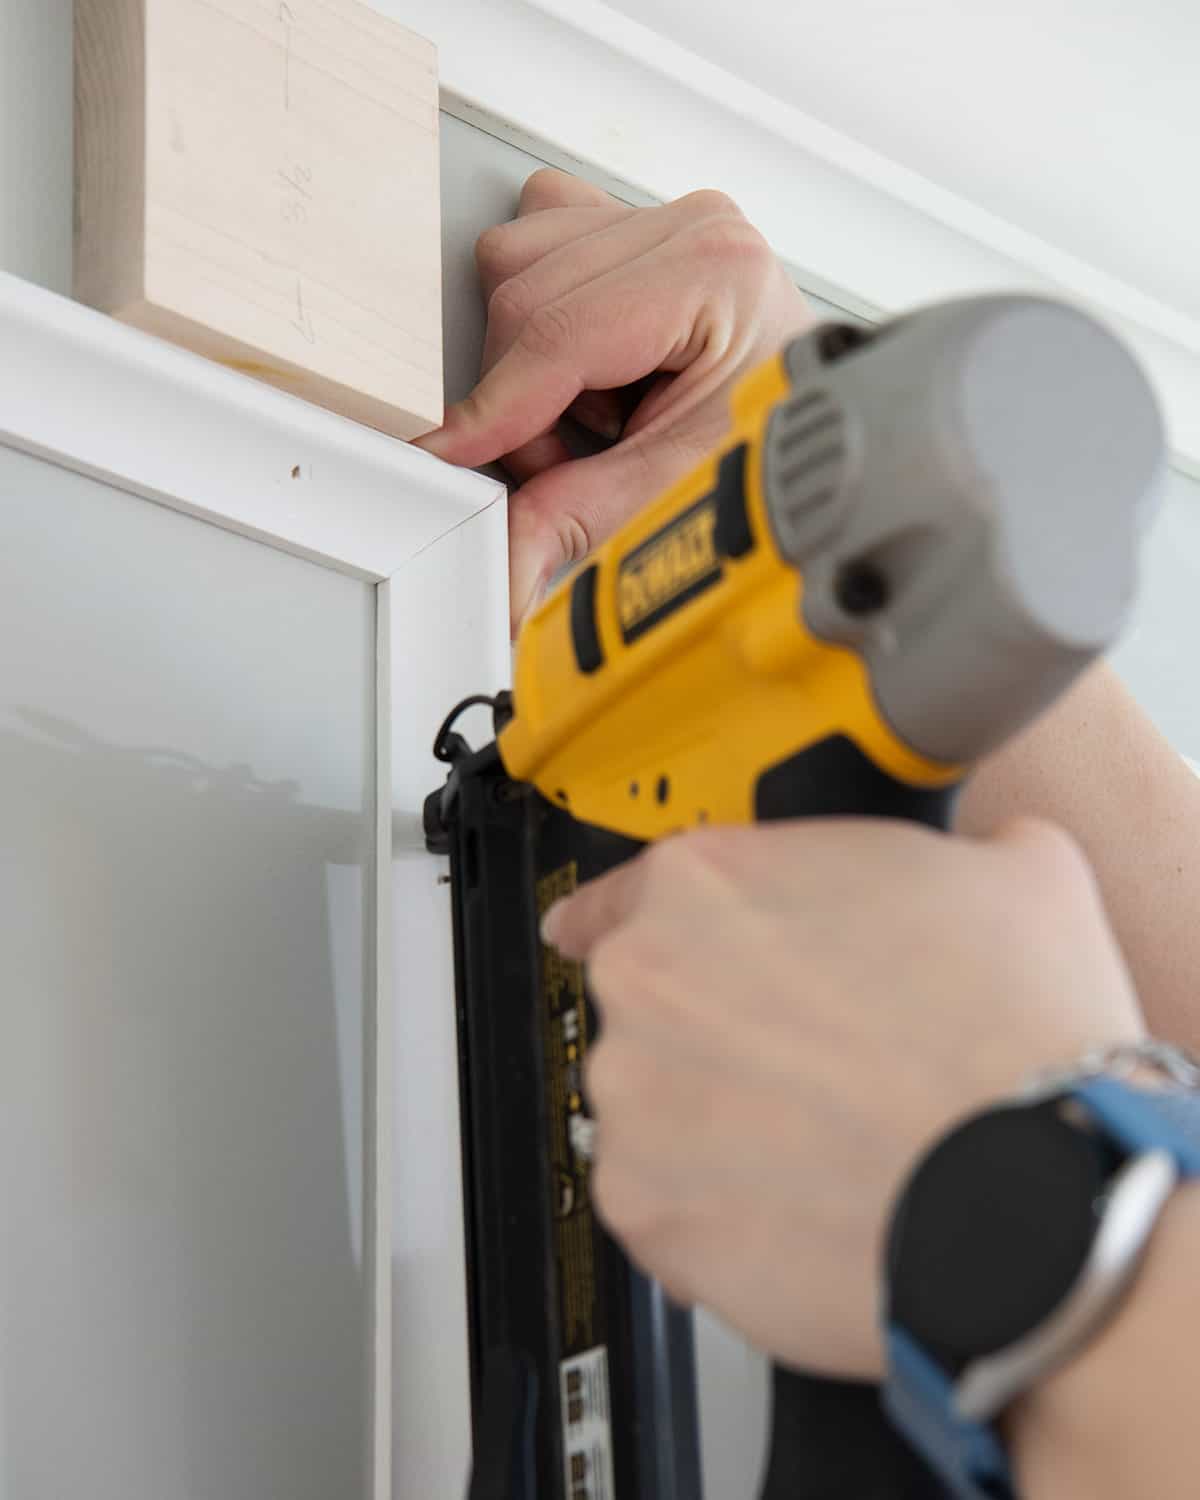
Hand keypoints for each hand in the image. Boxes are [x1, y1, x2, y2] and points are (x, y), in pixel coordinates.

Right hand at [414, 169, 812, 633]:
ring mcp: (664, 220)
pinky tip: (593, 364)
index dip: (493, 406)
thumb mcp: (675, 489)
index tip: (448, 454)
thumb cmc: (773, 444)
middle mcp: (691, 228)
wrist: (820, 430)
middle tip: (570, 457)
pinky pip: (539, 240)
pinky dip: (541, 310)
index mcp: (715, 272)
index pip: (560, 331)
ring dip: (531, 354)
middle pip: (523, 295)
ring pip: (517, 262)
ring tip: (597, 409)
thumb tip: (504, 561)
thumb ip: (576, 518)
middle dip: (524, 396)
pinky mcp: (637, 227)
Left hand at [541, 817, 1143, 1377]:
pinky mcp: (644, 1213)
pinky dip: (719, 1206)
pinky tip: (805, 1198)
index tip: (642, 948)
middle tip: (815, 1060)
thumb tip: (971, 864)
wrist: (1040, 1201)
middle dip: (720, 1032)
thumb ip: (945, 853)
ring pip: (657, 1106)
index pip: (622, 893)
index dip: (646, 923)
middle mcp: (646, 982)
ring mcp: (635, 1102)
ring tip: (826, 1139)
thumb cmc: (1018, 1040)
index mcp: (706, 881)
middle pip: (654, 1005)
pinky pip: (667, 1200)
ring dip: (717, 1122)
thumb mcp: (1012, 874)